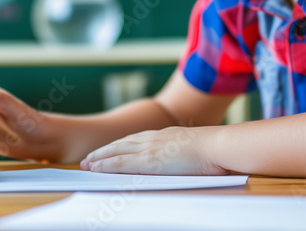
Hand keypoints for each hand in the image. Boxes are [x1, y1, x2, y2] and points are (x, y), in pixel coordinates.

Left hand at [79, 126, 228, 174]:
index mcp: (164, 136)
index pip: (135, 140)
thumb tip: (181, 160)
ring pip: (116, 152)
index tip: (107, 151)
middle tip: (89, 159)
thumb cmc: (214, 152)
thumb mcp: (194, 149)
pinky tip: (95, 168)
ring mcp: (150, 149)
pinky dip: (106, 165)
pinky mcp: (149, 161)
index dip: (119, 146)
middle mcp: (153, 139)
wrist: (219, 147)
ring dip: (99, 158)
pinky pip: (121, 163)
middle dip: (103, 151)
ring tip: (86, 164)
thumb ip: (182, 153)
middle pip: (121, 144)